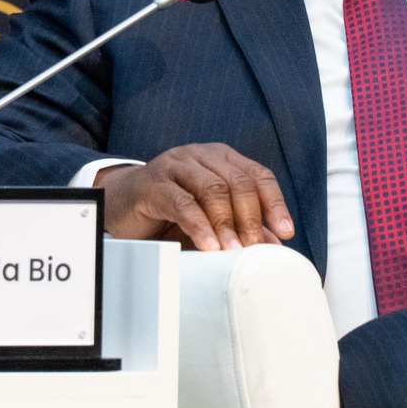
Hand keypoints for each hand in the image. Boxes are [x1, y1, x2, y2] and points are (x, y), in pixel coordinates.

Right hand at [96, 144, 294, 250]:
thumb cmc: (171, 212)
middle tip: (256, 249)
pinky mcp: (153, 184)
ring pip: (212, 189)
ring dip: (227, 224)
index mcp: (222, 158)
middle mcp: (201, 155)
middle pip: (238, 182)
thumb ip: (240, 227)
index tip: (286, 232)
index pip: (258, 175)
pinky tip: (209, 246)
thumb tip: (274, 244)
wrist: (120, 205)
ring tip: (233, 252)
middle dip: (251, 218)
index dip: (275, 204)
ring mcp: (176, 165)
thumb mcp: (211, 220)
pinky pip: (182, 203)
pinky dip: (199, 226)